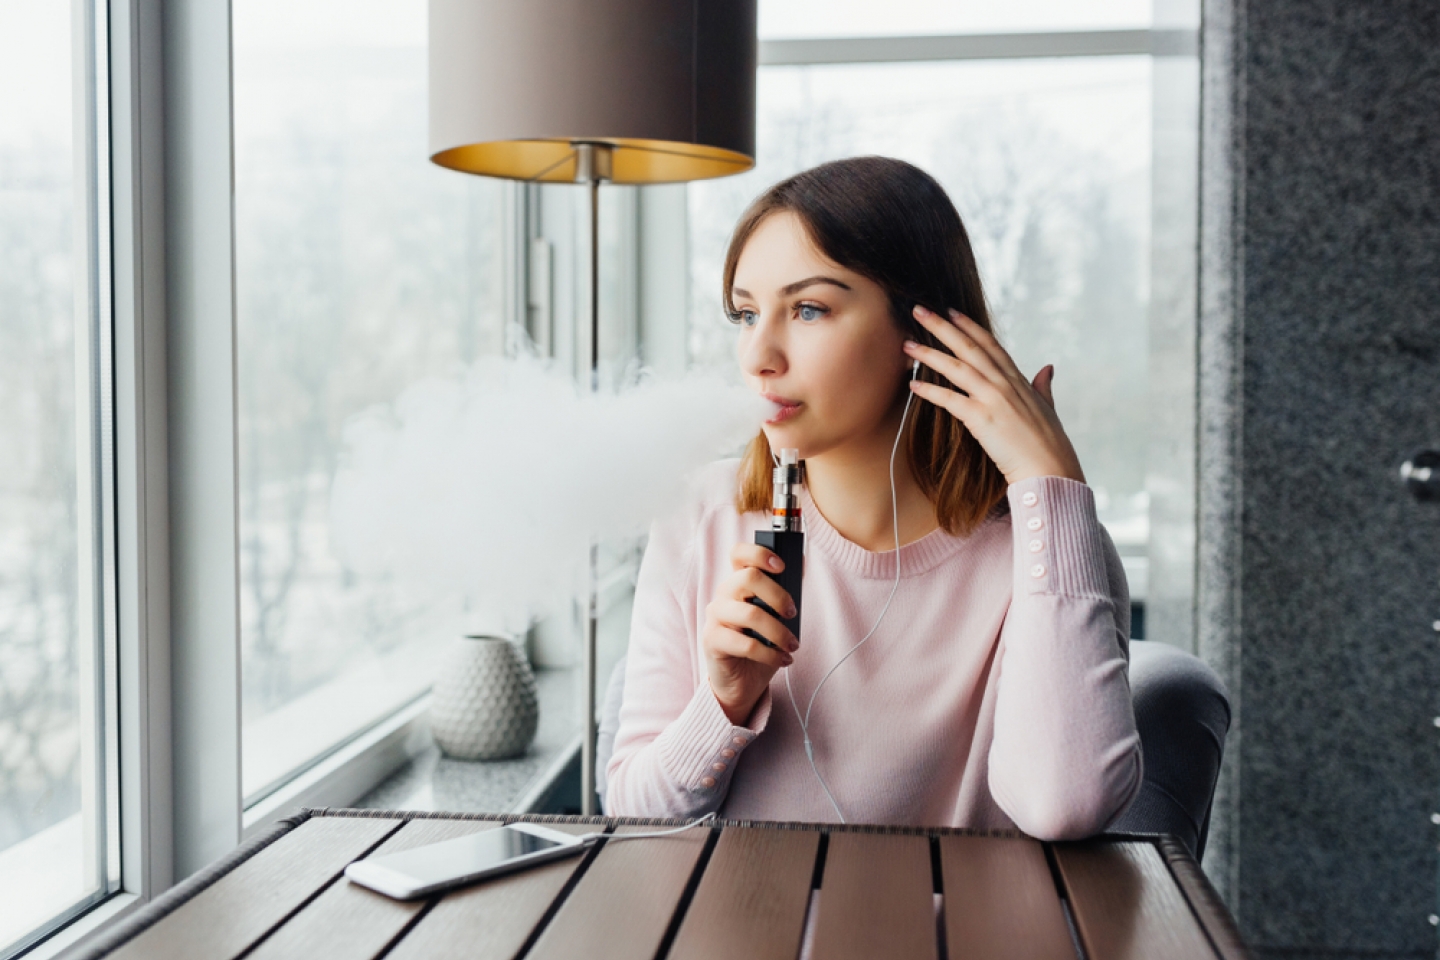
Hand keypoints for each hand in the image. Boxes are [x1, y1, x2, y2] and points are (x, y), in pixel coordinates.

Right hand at [701, 543, 798, 724]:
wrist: (742, 681)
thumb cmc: (760, 644)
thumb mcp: (776, 615)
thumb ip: (784, 589)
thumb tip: (800, 562)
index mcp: (739, 582)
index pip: (739, 553)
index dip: (759, 553)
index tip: (782, 566)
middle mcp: (724, 594)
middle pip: (748, 577)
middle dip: (778, 595)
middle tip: (792, 613)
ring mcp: (715, 616)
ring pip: (750, 613)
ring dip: (779, 631)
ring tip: (792, 645)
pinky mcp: (712, 640)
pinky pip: (746, 644)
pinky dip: (770, 654)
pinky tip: (782, 659)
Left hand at [903, 306, 1085, 485]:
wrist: (1051, 468)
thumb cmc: (1049, 443)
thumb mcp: (1048, 407)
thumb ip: (1043, 385)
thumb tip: (1047, 368)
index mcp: (1018, 380)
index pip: (990, 345)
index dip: (969, 326)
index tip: (951, 311)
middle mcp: (1005, 384)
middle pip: (969, 348)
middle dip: (942, 327)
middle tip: (919, 310)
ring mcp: (994, 399)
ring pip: (956, 368)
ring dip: (929, 354)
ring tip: (907, 344)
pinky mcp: (982, 419)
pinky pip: (950, 400)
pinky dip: (930, 391)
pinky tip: (913, 385)